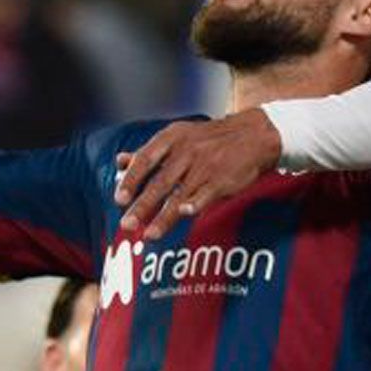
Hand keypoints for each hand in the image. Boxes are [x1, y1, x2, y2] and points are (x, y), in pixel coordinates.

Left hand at [114, 110, 281, 239]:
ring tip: (149, 235)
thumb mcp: (177, 137)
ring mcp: (205, 167)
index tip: (119, 199)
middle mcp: (186, 152)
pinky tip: (186, 213)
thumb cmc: (208, 139)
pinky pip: (206, 194)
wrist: (251, 135)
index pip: (145, 160)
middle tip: (127, 225)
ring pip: (180, 194)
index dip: (131, 180)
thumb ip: (148, 152)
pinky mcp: (222, 180)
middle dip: (142, 205)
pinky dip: (196, 203)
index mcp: (171, 139)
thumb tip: (119, 162)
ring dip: (164, 217)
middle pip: (160, 182)